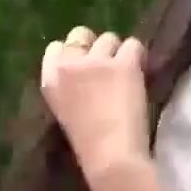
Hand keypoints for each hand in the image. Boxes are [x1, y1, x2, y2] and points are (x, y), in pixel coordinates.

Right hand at [40, 26, 150, 180]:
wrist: (110, 157)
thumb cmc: (87, 144)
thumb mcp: (64, 109)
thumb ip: (69, 86)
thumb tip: (86, 71)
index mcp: (50, 79)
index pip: (56, 47)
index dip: (73, 53)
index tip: (84, 67)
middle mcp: (70, 64)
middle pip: (81, 34)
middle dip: (94, 46)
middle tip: (107, 66)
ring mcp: (97, 61)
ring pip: (109, 38)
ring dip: (118, 52)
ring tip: (126, 73)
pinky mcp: (124, 64)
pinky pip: (134, 45)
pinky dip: (139, 56)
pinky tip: (140, 72)